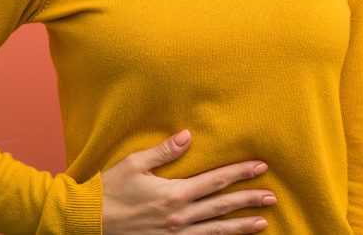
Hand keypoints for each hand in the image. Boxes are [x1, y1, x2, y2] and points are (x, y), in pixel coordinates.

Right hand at [100, 129, 275, 234]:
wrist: (90, 222)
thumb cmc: (109, 190)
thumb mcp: (134, 164)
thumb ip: (163, 151)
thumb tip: (188, 136)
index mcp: (174, 193)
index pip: (216, 180)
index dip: (240, 172)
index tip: (261, 166)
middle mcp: (180, 216)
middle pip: (222, 205)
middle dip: (249, 199)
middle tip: (272, 197)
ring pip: (217, 230)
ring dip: (241, 226)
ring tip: (263, 223)